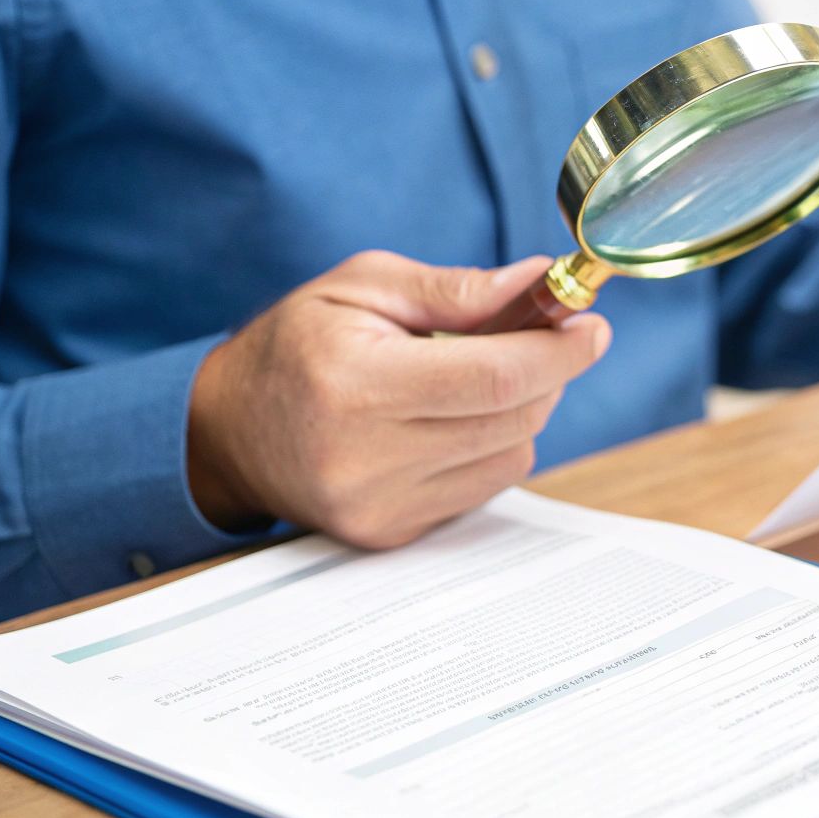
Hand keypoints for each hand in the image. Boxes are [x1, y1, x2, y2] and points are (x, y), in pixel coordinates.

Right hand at [187, 251, 610, 547]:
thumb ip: (456, 289)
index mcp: (357, 384)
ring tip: (479, 376)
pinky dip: (492, 446)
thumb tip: (540, 284)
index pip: (496, 378)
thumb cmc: (295, 345)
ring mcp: (379, 505)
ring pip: (511, 454)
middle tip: (543, 334)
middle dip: (549, 370)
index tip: (592, 325)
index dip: (560, 351)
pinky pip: (485, 487)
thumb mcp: (362, 287)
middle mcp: (367, 457)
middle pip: (514, 417)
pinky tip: (454, 420)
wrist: (226, 432)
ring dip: (521, 409)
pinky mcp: (391, 534)